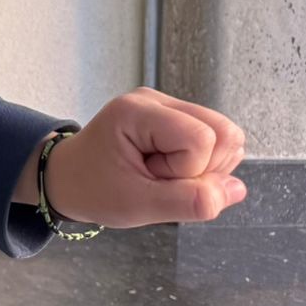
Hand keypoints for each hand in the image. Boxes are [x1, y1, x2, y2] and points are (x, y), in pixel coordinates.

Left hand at [17, 87, 246, 227]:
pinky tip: (169, 171)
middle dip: (203, 169)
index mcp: (137, 111)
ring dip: (204, 169)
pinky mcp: (177, 118)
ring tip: (161, 175)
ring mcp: (168, 106)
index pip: (202, 139)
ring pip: (227, 137)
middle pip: (225, 132)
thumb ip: (188, 201)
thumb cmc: (93, 188)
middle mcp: (155, 99)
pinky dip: (202, 165)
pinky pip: (217, 142)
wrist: (68, 178)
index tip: (149, 178)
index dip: (187, 171)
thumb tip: (237, 189)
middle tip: (157, 177)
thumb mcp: (136, 205)